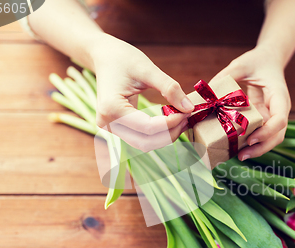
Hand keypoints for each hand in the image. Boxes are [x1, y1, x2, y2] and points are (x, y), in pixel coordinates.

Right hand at [89, 34, 193, 151]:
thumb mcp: (148, 69)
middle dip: (170, 133)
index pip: (148, 127)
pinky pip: (141, 138)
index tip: (188, 111)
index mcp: (111, 109)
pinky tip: (171, 121)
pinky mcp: (117, 128)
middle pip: (146, 142)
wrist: (105, 57)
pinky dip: (158, 134)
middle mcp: (107, 123)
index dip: (171, 123)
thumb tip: (189, 108)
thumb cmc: (123, 59)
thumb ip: (169, 88)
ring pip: (144, 144)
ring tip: (181, 119)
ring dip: (165, 136)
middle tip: (187, 117)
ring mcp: (110, 128)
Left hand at [211, 47, 290, 160]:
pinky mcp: (265, 119)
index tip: (250, 138)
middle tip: (241, 155)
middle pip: (278, 135)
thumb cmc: (256, 61)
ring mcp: (273, 116)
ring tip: (239, 156)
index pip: (279, 119)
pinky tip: (237, 148)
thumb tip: (208, 91)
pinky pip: (261, 134)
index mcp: (279, 95)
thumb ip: (227, 75)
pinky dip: (251, 143)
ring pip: (271, 139)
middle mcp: (279, 109)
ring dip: (257, 149)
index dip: (266, 132)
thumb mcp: (242, 64)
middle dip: (261, 148)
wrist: (268, 60)